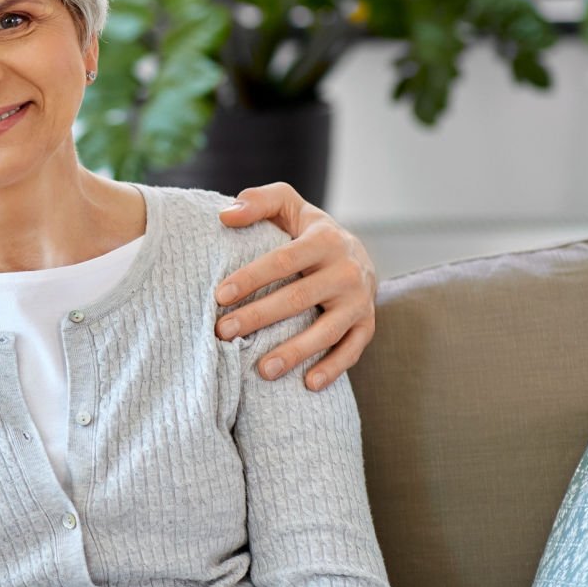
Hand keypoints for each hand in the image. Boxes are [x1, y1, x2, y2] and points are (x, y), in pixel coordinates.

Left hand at [213, 182, 377, 391]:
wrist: (355, 253)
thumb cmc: (307, 230)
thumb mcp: (287, 205)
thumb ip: (258, 201)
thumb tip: (224, 216)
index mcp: (325, 239)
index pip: (283, 260)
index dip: (251, 277)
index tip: (219, 296)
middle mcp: (347, 270)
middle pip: (299, 298)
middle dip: (259, 317)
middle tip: (223, 332)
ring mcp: (360, 300)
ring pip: (327, 330)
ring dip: (294, 352)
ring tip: (261, 371)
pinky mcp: (367, 324)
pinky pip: (352, 350)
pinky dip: (333, 369)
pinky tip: (307, 385)